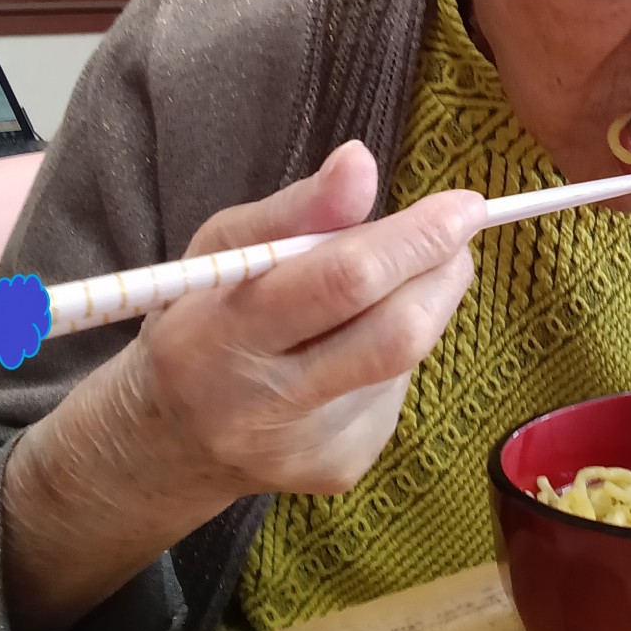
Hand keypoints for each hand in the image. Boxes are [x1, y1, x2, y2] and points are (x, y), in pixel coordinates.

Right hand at [124, 140, 485, 499]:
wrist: (166, 443)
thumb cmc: (198, 319)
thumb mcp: (222, 250)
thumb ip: (297, 209)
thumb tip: (362, 162)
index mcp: (220, 335)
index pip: (342, 281)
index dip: (415, 239)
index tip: (464, 205)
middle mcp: (264, 405)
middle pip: (395, 333)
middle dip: (442, 272)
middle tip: (455, 234)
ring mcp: (309, 448)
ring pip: (403, 360)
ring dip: (416, 306)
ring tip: (380, 288)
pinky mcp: (340, 468)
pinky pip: (395, 392)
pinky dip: (392, 352)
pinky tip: (351, 350)